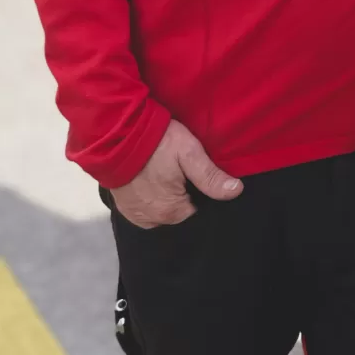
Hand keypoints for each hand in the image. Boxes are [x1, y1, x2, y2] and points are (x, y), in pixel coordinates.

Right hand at [109, 119, 243, 228]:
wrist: (118, 133)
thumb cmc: (157, 142)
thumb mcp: (190, 153)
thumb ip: (212, 176)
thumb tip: (236, 191)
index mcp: (172, 212)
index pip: (198, 210)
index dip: (201, 193)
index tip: (196, 174)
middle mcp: (153, 220)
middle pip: (180, 211)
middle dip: (183, 195)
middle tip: (179, 170)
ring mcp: (136, 215)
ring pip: (162, 210)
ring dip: (165, 197)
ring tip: (164, 173)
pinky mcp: (124, 207)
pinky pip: (145, 209)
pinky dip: (150, 198)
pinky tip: (151, 179)